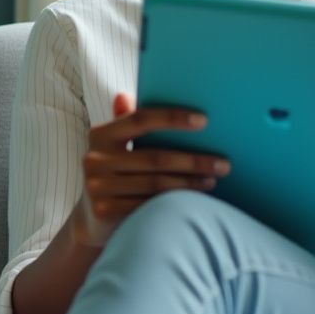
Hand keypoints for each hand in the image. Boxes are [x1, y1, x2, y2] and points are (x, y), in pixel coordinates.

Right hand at [72, 92, 229, 246]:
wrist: (92, 217)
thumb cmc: (116, 173)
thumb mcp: (116, 146)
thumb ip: (125, 122)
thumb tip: (125, 96)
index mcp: (100, 135)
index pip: (140, 120)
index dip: (172, 118)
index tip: (203, 121)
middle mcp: (95, 159)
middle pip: (155, 158)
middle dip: (193, 160)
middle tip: (222, 163)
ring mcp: (98, 187)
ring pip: (156, 183)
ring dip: (190, 183)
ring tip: (212, 179)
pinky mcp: (104, 211)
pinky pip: (149, 205)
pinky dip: (175, 202)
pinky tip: (193, 199)